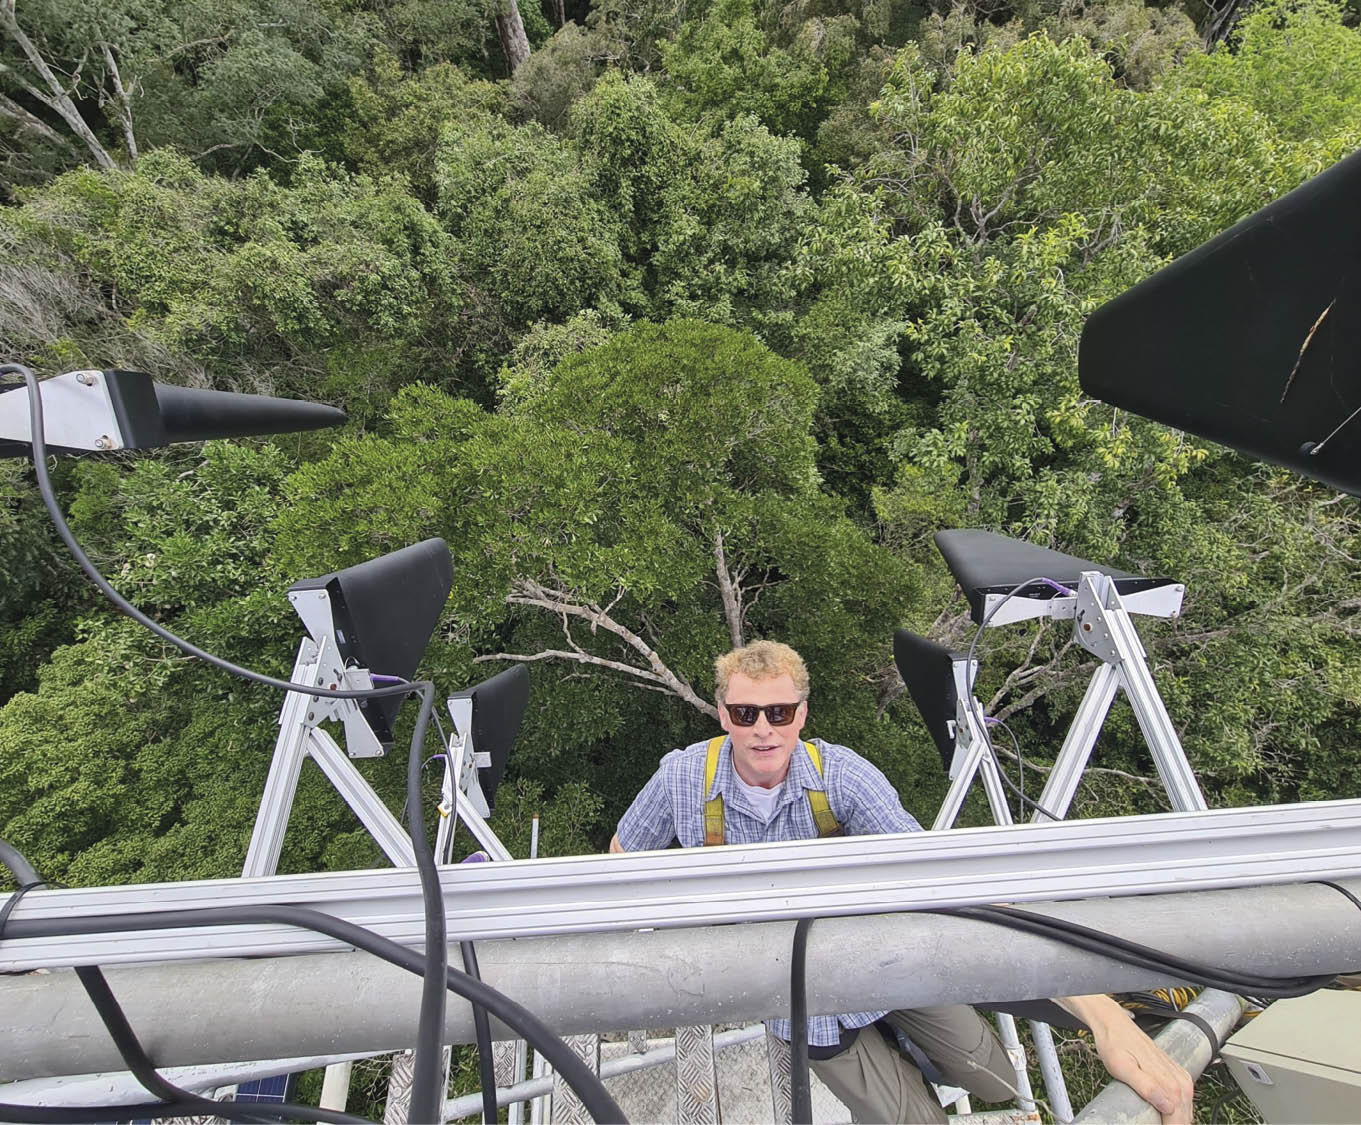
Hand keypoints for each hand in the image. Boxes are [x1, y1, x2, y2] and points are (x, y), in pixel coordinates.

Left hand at [1061, 995, 1193, 1123]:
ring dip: (1178, 1120)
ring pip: (1186, 1108)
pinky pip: (1185, 1098)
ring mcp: (1178, 1075)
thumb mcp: (1122, 1067)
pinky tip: (1171, 1115)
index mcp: (1167, 1081)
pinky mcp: (1176, 1073)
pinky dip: (1181, 1110)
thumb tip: (1168, 1106)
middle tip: (1157, 1123)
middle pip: (1184, 1116)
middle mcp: (1177, 1078)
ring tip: (1163, 1121)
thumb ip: (1146, 1086)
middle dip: (1174, 1124)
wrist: (1114, 1024)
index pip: (1178, 1119)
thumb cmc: (1114, 1043)